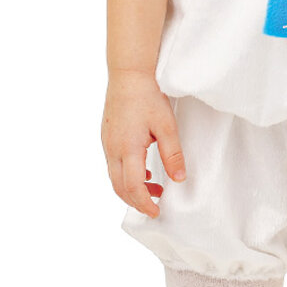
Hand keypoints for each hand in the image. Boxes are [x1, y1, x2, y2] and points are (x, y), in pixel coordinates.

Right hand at [101, 70, 186, 217]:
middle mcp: (112, 149)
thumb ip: (172, 154)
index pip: (133, 187)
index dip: (144, 203)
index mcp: (128, 148)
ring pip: (114, 177)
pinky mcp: (107, 137)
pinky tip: (143, 171)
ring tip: (154, 189)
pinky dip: (126, 175)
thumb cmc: (147, 96)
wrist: (128, 74)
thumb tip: (179, 179)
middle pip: (119, 187)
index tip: (156, 212)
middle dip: (136, 201)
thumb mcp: (166, 126)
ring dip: (131, 188)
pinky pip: (113, 164)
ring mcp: (107, 143)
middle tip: (154, 207)